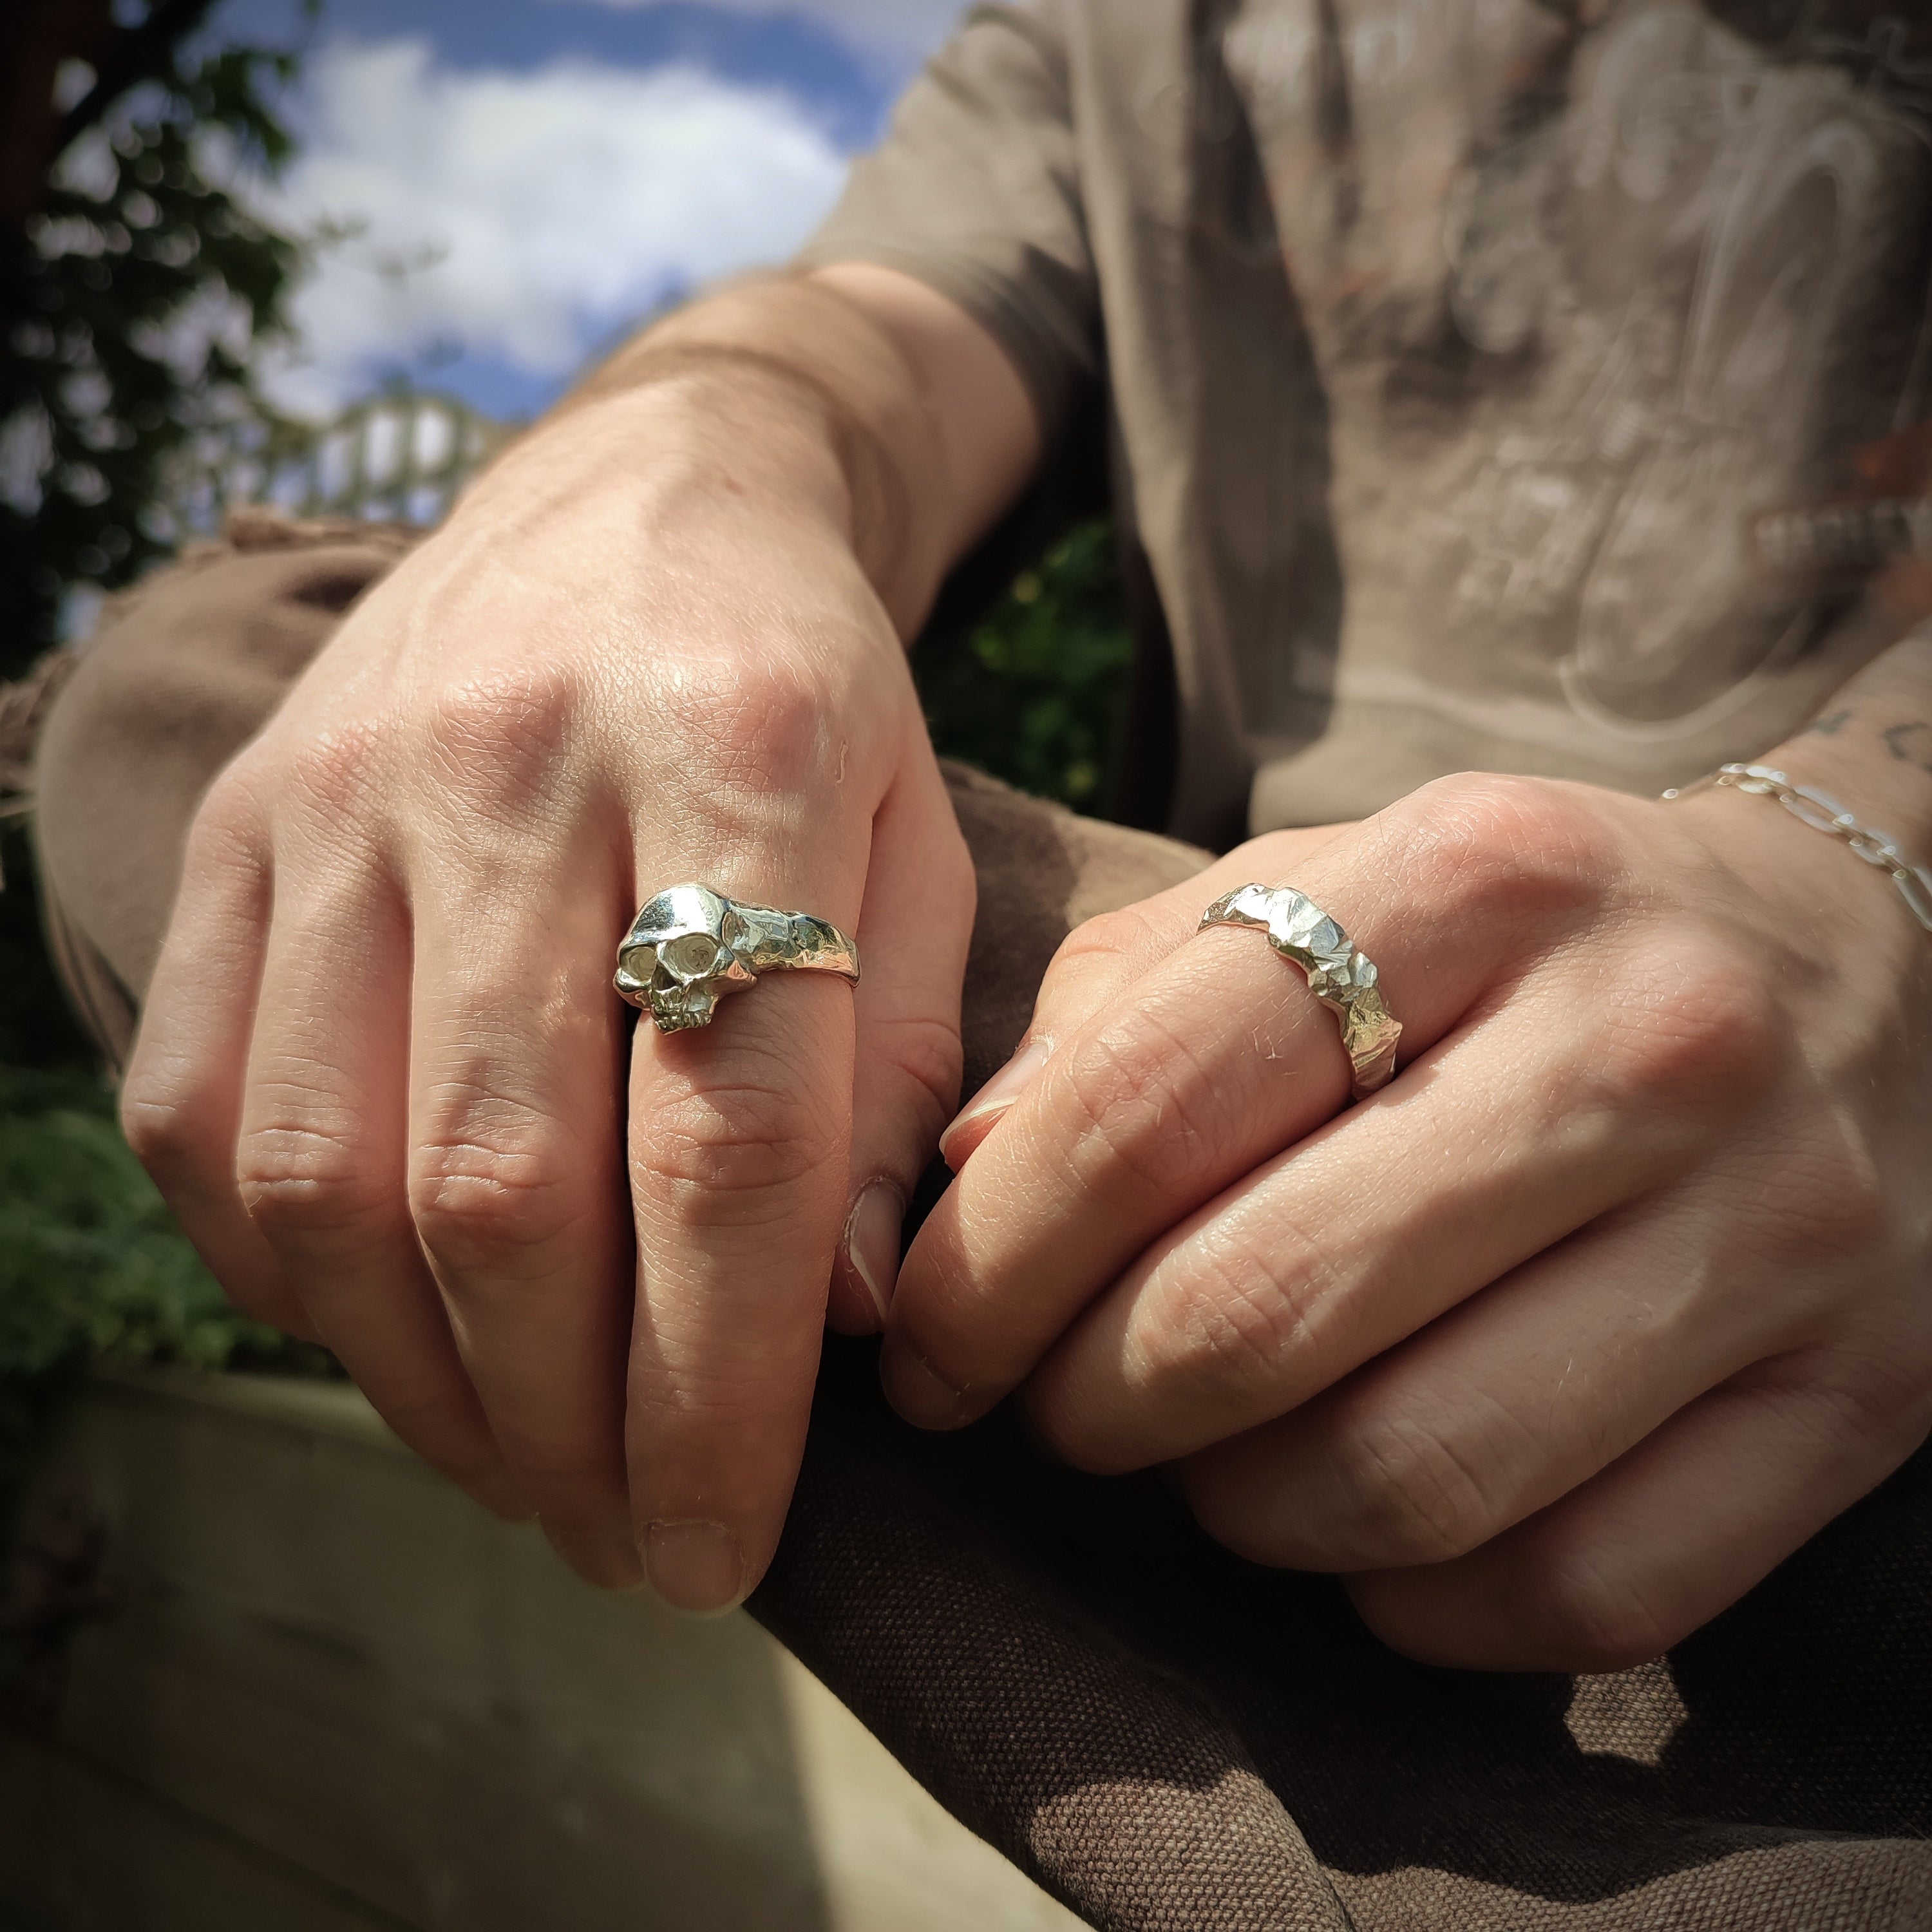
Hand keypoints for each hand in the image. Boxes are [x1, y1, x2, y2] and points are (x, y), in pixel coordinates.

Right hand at [115, 286, 1020, 1608]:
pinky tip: (403, 1332)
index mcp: (744, 746)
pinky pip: (214, 1110)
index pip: (724, 1140)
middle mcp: (514, 762)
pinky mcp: (236, 826)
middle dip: (575, 1428)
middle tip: (640, 1543)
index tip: (734, 1541)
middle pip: (510, 1184)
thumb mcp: (923, 848)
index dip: (725, 1387)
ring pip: (337, 1177)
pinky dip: (298, 1274)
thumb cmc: (814, 699)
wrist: (641, 497)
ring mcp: (342, 791)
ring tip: (534, 1472)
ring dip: (431, 1385)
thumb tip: (847, 1326)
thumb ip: (895, 1076)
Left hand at [886, 772, 1931, 1669]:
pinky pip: (1573, 1592)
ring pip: (1406, 1480)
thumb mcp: (1326, 891)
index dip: (988, 1261)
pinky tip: (1368, 1519)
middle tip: (1056, 1402)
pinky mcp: (1853, 1402)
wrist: (1871, 965)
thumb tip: (961, 1179)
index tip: (931, 1342)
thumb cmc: (1526, 940)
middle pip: (1258, 1312)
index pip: (1149, 1102)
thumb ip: (1126, 1005)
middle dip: (1089, 1401)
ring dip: (1239, 1507)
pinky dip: (1413, 1600)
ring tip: (1209, 1452)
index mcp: (1476, 876)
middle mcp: (1643, 1043)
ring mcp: (1773, 1234)